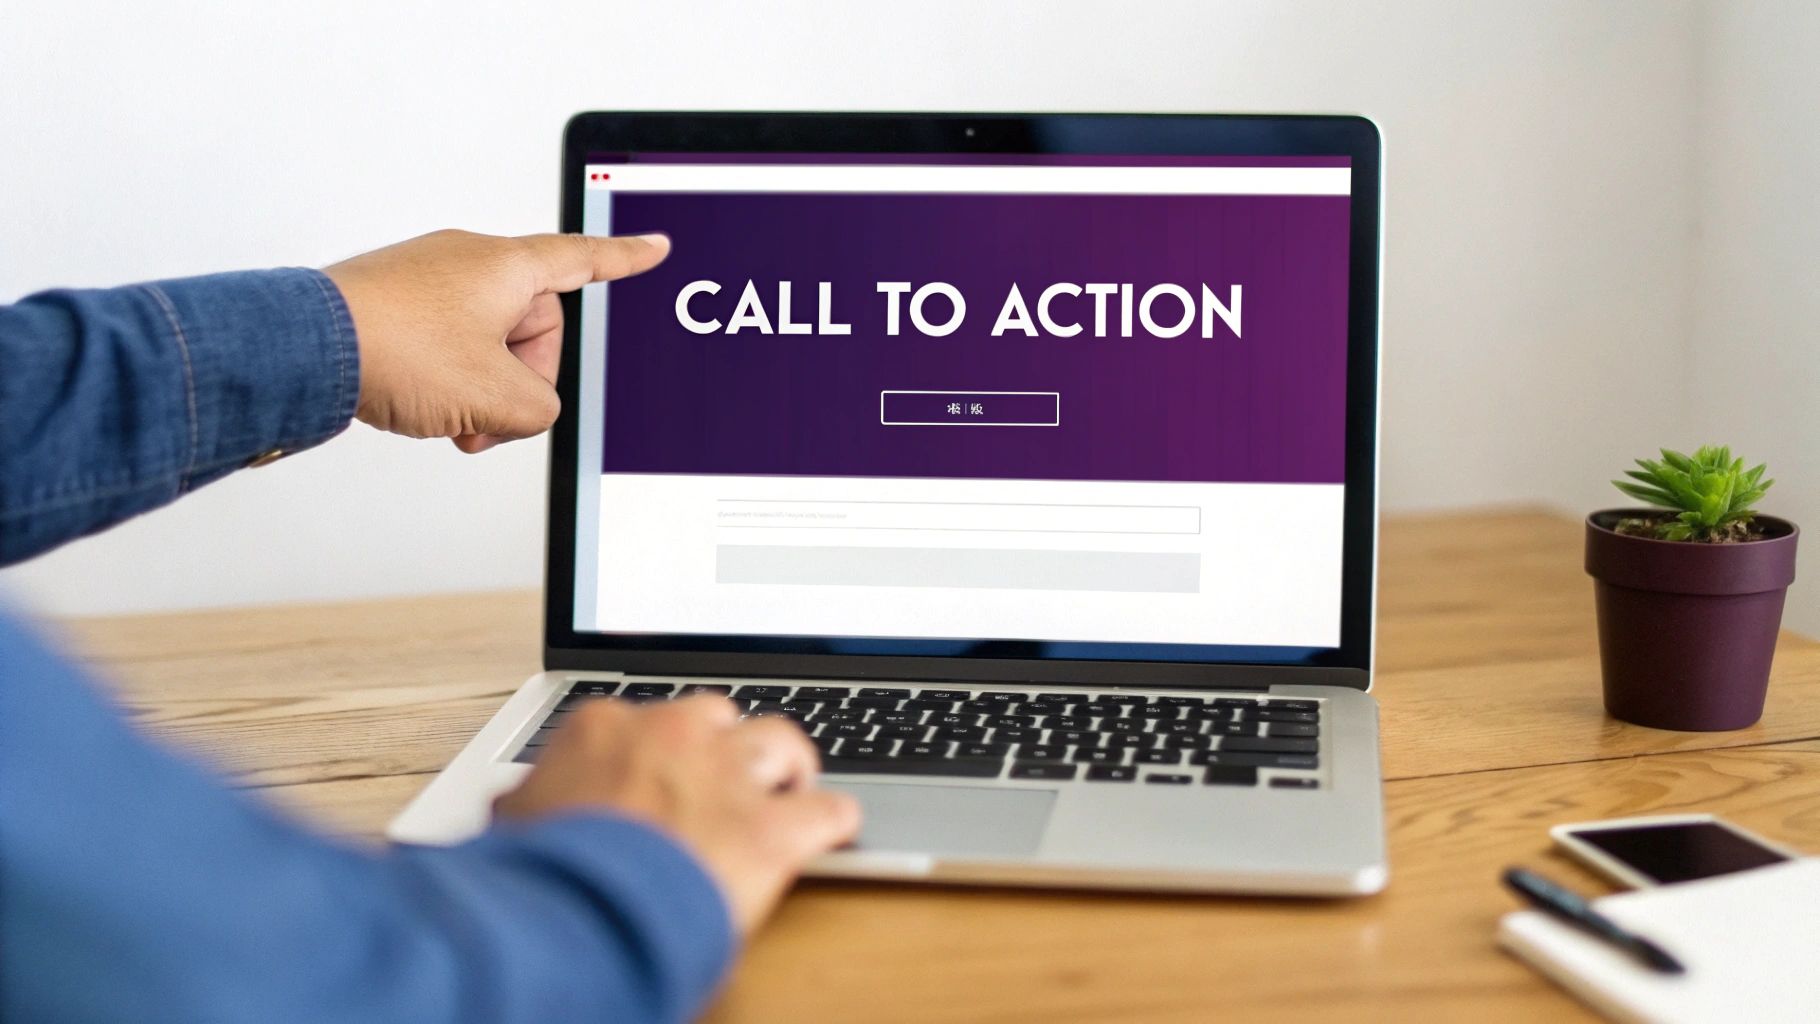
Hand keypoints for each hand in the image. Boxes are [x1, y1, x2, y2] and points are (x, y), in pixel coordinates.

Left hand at [323, 229, 669, 452]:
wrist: (304, 350)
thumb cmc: (394, 350)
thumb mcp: (499, 398)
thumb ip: (542, 409)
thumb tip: (526, 408)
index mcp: (508, 267)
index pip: (584, 261)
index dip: (624, 261)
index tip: (652, 248)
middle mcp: (469, 262)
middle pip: (533, 327)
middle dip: (520, 380)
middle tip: (492, 414)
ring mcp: (428, 280)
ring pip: (487, 344)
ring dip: (480, 390)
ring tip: (450, 416)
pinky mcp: (396, 303)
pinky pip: (447, 344)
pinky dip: (446, 381)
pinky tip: (422, 405)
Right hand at [493, 696, 861, 937]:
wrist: (575, 909)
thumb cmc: (539, 873)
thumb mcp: (515, 825)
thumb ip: (531, 802)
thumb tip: (516, 804)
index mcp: (604, 728)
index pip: (645, 717)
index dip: (659, 750)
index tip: (660, 773)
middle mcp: (672, 735)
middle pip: (717, 717)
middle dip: (723, 747)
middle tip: (723, 782)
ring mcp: (726, 774)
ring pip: (778, 742)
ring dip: (784, 768)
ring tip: (787, 790)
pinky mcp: (771, 828)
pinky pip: (828, 809)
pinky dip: (832, 820)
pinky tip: (831, 830)